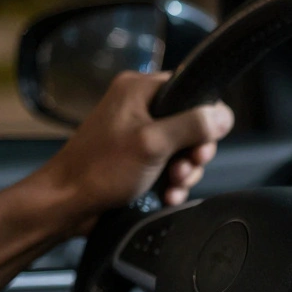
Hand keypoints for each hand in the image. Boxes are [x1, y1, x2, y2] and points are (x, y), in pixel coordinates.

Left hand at [39, 71, 233, 226]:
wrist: (68, 203)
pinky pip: (169, 164)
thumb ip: (192, 125)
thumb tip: (223, 115)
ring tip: (172, 186)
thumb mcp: (153, 143)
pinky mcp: (138, 156)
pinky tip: (167, 194)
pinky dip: (173, 182)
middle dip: (194, 153)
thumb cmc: (99, 170)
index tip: (201, 146)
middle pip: (193, 124)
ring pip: (184, 148)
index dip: (205, 120)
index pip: (193, 91)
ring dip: (185, 172)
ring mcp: (139, 132)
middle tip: (184, 169)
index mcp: (139, 89)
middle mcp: (140, 106)